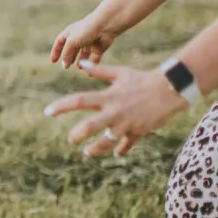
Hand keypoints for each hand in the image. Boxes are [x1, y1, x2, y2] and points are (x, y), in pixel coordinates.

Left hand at [44, 61, 187, 156]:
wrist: (170, 89)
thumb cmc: (142, 79)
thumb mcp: (120, 73)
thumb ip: (100, 71)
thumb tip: (82, 65)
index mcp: (107, 97)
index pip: (79, 101)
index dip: (61, 106)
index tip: (47, 112)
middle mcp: (114, 112)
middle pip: (90, 126)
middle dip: (78, 134)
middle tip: (71, 139)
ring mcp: (126, 124)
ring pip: (107, 142)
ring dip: (96, 149)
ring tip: (88, 152)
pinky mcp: (139, 132)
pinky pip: (126, 145)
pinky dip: (120, 149)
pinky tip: (116, 151)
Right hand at [50, 13, 118, 68]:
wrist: (105, 26)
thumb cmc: (85, 30)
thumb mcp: (71, 42)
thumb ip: (66, 54)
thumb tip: (64, 65)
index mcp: (70, 33)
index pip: (60, 42)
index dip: (56, 51)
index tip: (53, 61)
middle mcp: (79, 37)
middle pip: (71, 49)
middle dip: (68, 58)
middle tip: (66, 67)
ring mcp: (89, 43)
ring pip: (83, 54)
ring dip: (81, 62)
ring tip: (79, 67)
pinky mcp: (99, 48)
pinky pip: (94, 59)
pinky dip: (92, 65)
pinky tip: (89, 72)